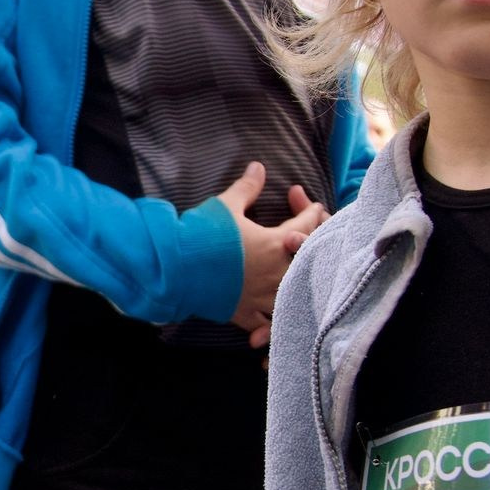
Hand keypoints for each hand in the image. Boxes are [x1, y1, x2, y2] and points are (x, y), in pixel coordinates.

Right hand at [218, 166, 328, 347]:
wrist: (175, 268)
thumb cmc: (201, 234)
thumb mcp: (226, 205)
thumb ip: (247, 187)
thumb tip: (259, 166)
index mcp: (273, 244)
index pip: (305, 226)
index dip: (312, 213)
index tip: (314, 207)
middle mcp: (274, 274)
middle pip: (306, 263)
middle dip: (311, 250)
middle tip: (309, 242)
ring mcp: (260, 297)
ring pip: (291, 296)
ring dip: (296, 287)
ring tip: (298, 283)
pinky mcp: (243, 313)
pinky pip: (265, 322)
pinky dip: (270, 320)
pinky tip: (272, 319)